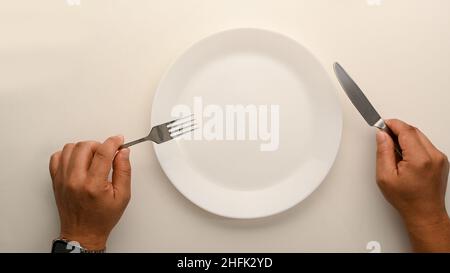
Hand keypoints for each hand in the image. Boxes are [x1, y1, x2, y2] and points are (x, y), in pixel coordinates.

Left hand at [49, 135, 130, 249]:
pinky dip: (68, 154)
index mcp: (93, 185)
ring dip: (84, 148)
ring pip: (70, 148)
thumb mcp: (122, 196)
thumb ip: (124, 171)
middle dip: (99, 145)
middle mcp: (75, 180)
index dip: (113, 142)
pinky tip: (78, 161)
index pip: (103, 153)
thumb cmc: (102, 218)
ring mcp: (62, 179)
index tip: (119, 140)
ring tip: (93, 157)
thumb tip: (123, 152)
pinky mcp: (55, 180)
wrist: (83, 233)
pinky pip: (57, 157)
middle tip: (107, 153)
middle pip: (85, 146)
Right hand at [376, 119, 449, 251]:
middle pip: (414, 131)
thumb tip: (382, 135)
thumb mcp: (385, 176)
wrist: (424, 213)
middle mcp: (433, 156)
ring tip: (395, 151)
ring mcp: (440, 158)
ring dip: (406, 138)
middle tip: (385, 136)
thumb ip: (383, 152)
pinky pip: (426, 144)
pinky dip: (414, 145)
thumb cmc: (407, 199)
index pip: (406, 131)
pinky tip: (405, 156)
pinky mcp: (441, 160)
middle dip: (398, 130)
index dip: (392, 124)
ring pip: (420, 136)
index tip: (383, 124)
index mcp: (419, 159)